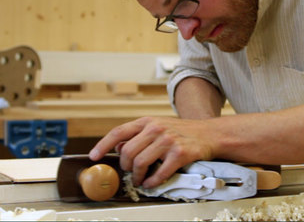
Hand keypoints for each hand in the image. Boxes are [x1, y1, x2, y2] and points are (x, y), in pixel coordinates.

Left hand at [89, 116, 215, 187]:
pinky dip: (151, 182)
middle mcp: (156, 128)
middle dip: (125, 166)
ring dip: (137, 176)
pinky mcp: (179, 153)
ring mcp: (168, 140)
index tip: (94, 156)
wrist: (209, 134)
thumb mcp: (158, 126)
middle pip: (128, 152)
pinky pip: (159, 173)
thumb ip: (138, 135)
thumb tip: (118, 147)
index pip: (119, 132)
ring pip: (140, 163)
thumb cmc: (182, 132)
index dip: (103, 145)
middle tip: (129, 172)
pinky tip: (150, 182)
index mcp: (147, 121)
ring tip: (140, 179)